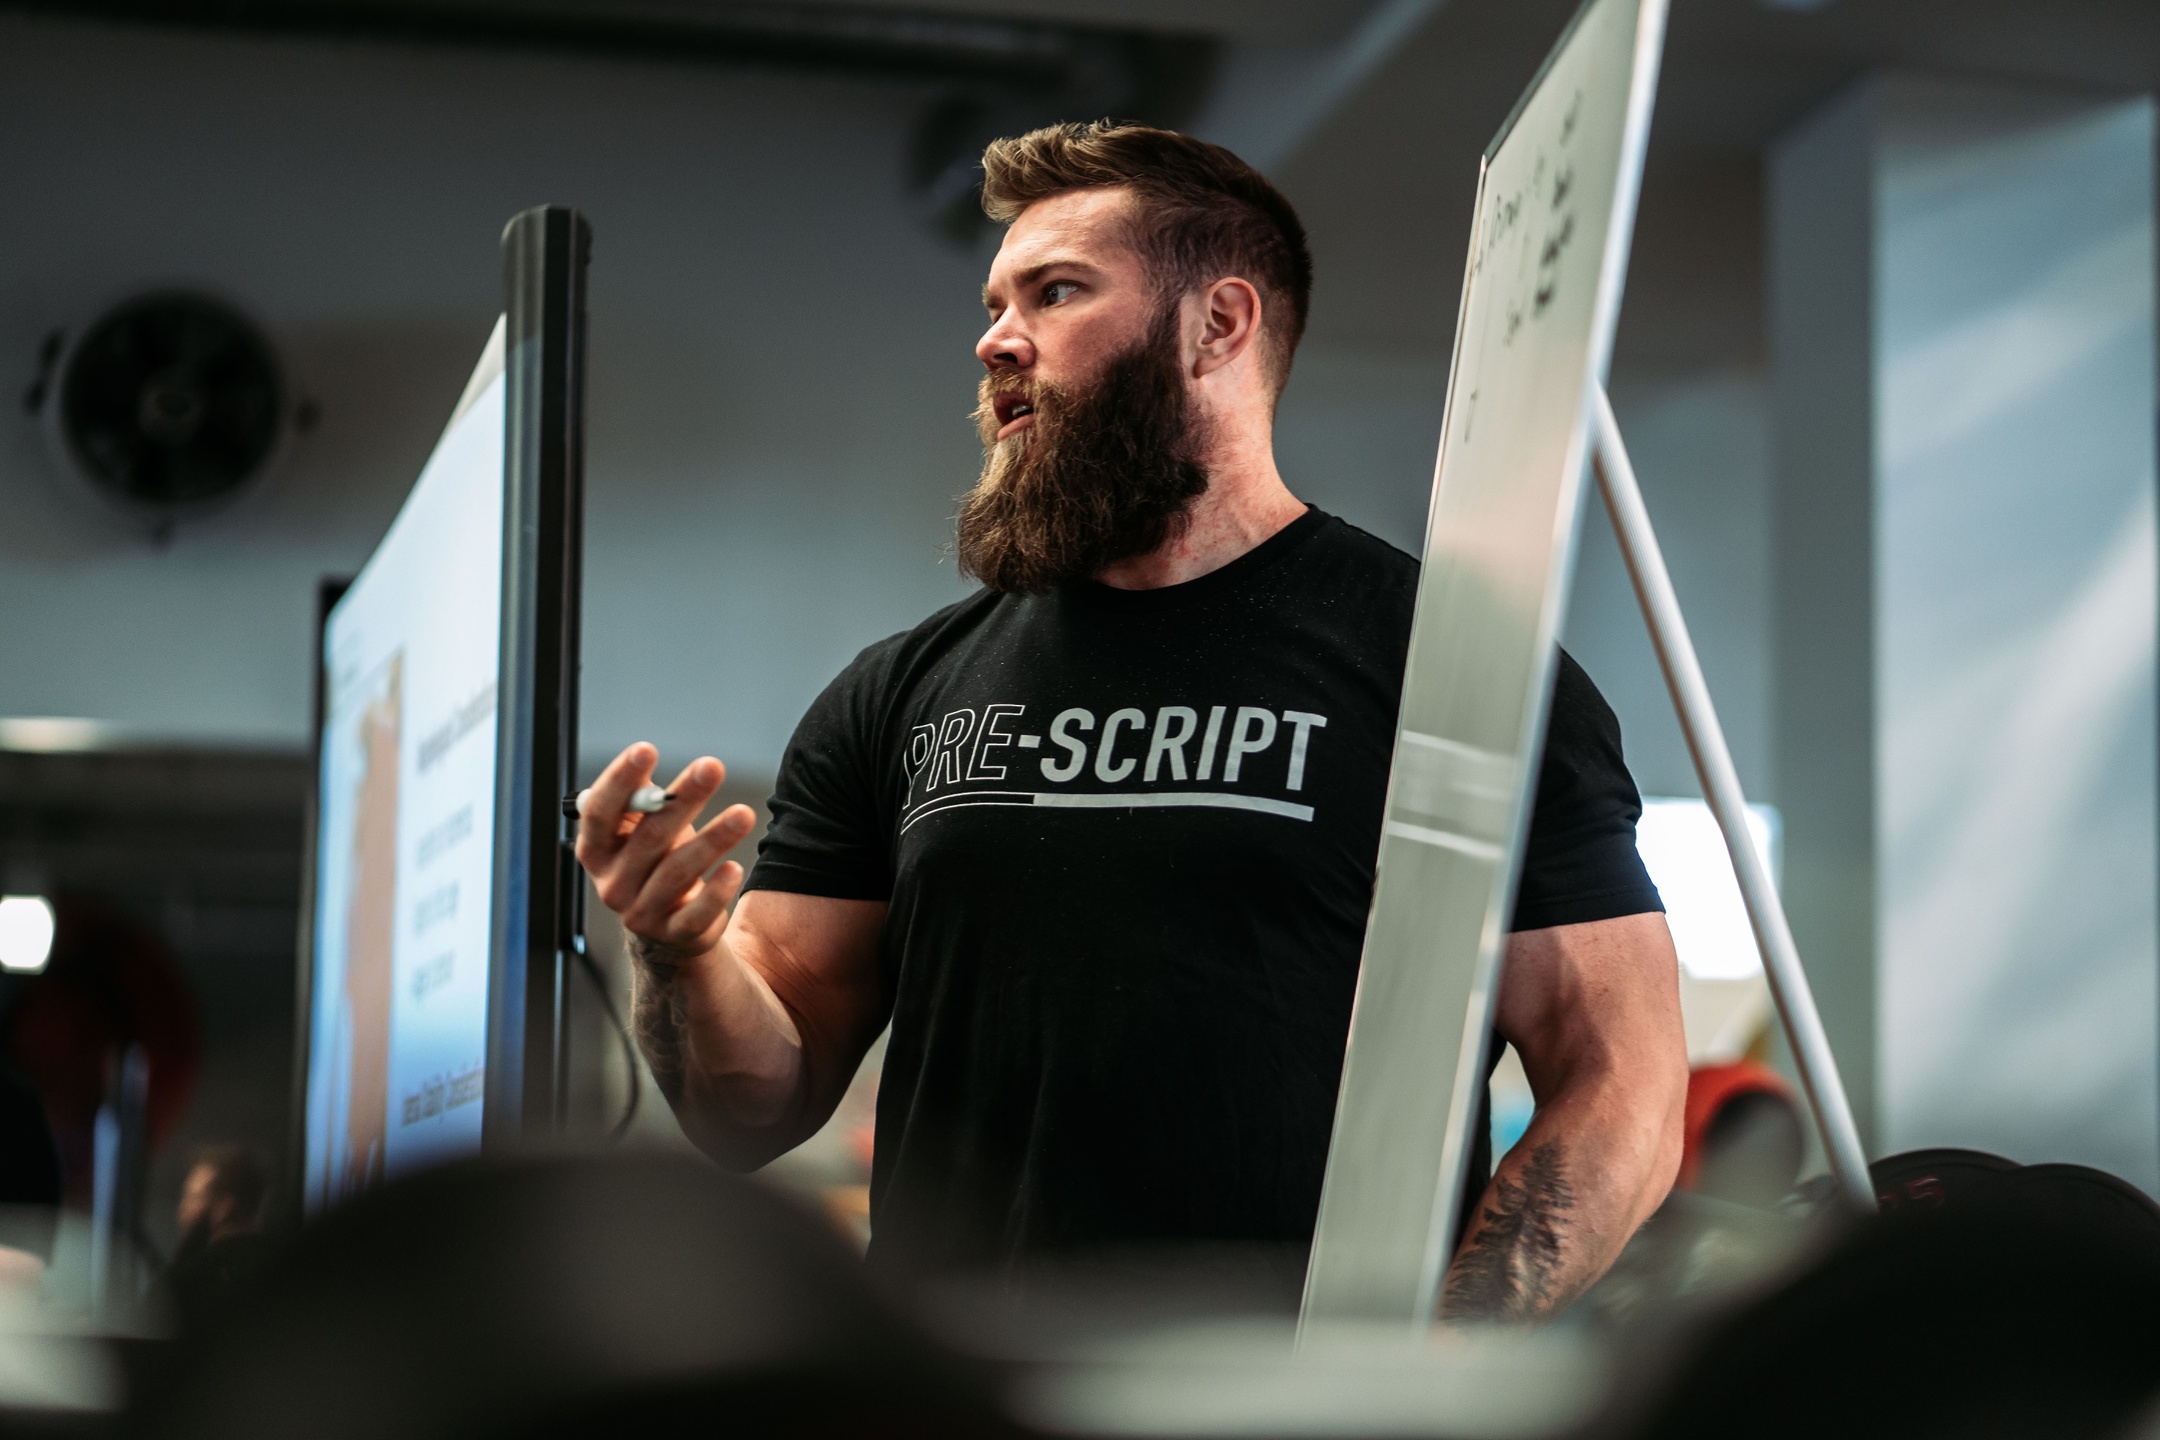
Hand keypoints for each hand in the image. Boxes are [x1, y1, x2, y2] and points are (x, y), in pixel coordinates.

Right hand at [575, 743, 757, 962]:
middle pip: (649, 836)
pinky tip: (734, 868)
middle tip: (713, 766)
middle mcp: (612, 885)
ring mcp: (640, 913)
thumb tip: (643, 759)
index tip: (647, 748)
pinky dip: (716, 891)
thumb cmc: (656, 862)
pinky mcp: (674, 935)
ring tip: (744, 814)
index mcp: (595, 851)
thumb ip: (642, 800)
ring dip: (713, 839)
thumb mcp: (643, 829)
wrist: (668, 931)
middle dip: (684, 798)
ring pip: (678, 871)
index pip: (600, 813)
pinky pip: (697, 913)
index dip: (620, 780)